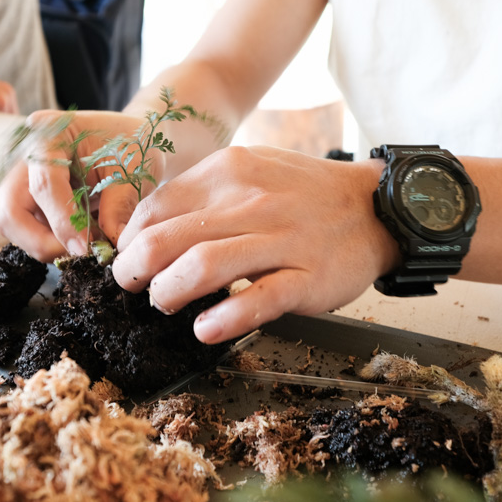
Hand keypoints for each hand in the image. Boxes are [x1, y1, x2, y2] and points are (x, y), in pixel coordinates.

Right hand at [0, 109, 162, 261]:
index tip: (86, 248)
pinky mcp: (22, 196)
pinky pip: (21, 228)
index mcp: (50, 133)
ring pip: (10, 224)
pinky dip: (47, 240)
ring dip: (43, 243)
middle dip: (42, 241)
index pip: (44, 184)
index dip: (63, 223)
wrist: (129, 143)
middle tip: (80, 251)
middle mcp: (25, 153)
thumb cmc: (131, 149)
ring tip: (82, 242)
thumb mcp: (133, 172)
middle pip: (10, 210)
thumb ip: (118, 207)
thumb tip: (102, 247)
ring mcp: (18, 176)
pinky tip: (75, 235)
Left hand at [111, 145, 400, 342]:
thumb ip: (202, 194)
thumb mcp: (250, 171)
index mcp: (229, 172)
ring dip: (168, 293)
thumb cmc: (301, 195)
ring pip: (203, 267)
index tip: (126, 258)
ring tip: (163, 305)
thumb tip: (146, 229)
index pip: (156, 207)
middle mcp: (251, 202)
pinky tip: (204, 330)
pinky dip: (225, 318)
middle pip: (167, 239)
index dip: (129, 239)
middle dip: (134, 270)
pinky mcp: (307, 277)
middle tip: (132, 286)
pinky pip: (258, 299)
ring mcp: (281, 240)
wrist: (375, 208)